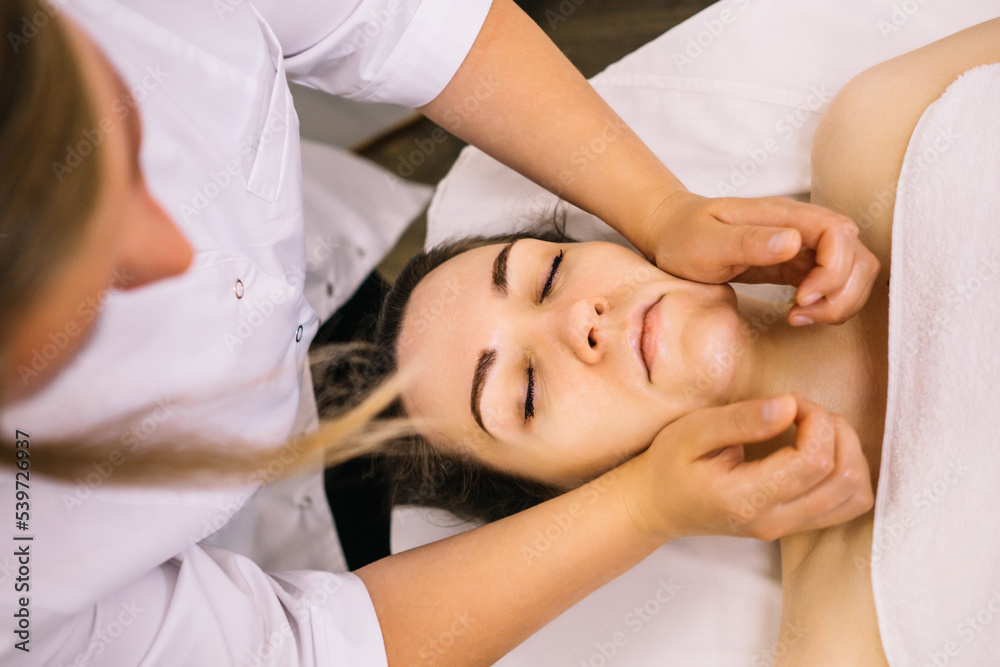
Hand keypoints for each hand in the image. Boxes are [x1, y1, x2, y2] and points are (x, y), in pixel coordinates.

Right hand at [614, 394, 873, 541]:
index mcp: (747, 497)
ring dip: (847, 453)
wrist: (656, 506)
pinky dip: (846, 472)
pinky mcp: (794, 525)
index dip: (817, 421)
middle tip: (802, 412)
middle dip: (836, 431)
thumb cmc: (668, 464)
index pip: (814, 462)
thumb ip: (740, 420)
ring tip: (813, 430)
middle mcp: (774, 520)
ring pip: (854, 495)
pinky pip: (846, 504)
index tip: (792, 402)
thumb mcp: (693, 431)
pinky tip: (818, 451)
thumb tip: (788, 406)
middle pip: (844, 479)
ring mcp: (787, 528)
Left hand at [643, 192, 879, 325]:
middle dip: (842, 293)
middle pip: (858, 256)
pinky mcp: (798, 266)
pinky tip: (795, 315)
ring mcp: (804, 247)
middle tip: (801, 315)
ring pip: (853, 273)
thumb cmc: (684, 236)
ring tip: (799, 318)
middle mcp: (803, 227)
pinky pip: (832, 285)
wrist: (672, 234)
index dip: (833, 270)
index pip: (840, 234)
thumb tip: (794, 241)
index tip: (800, 298)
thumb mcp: (706, 242)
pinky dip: (826, 305)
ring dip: (839, 302)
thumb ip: (748, 241)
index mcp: (785, 215)